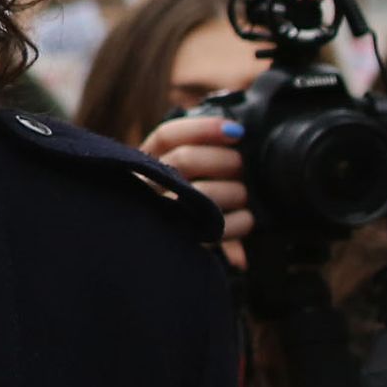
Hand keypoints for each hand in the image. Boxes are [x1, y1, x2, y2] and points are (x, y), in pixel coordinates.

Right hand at [141, 114, 249, 269]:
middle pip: (184, 160)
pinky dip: (239, 223)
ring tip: (243, 193)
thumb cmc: (167, 203)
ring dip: (233, 191)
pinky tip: (246, 219)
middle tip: (240, 164)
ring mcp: (159, 216)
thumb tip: (234, 130)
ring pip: (201, 194)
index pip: (168, 136)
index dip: (203, 128)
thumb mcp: (166, 173)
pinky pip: (216, 230)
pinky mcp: (180, 244)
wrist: (141, 258)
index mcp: (142, 163)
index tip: (235, 130)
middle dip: (221, 159)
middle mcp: (144, 187)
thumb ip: (192, 151)